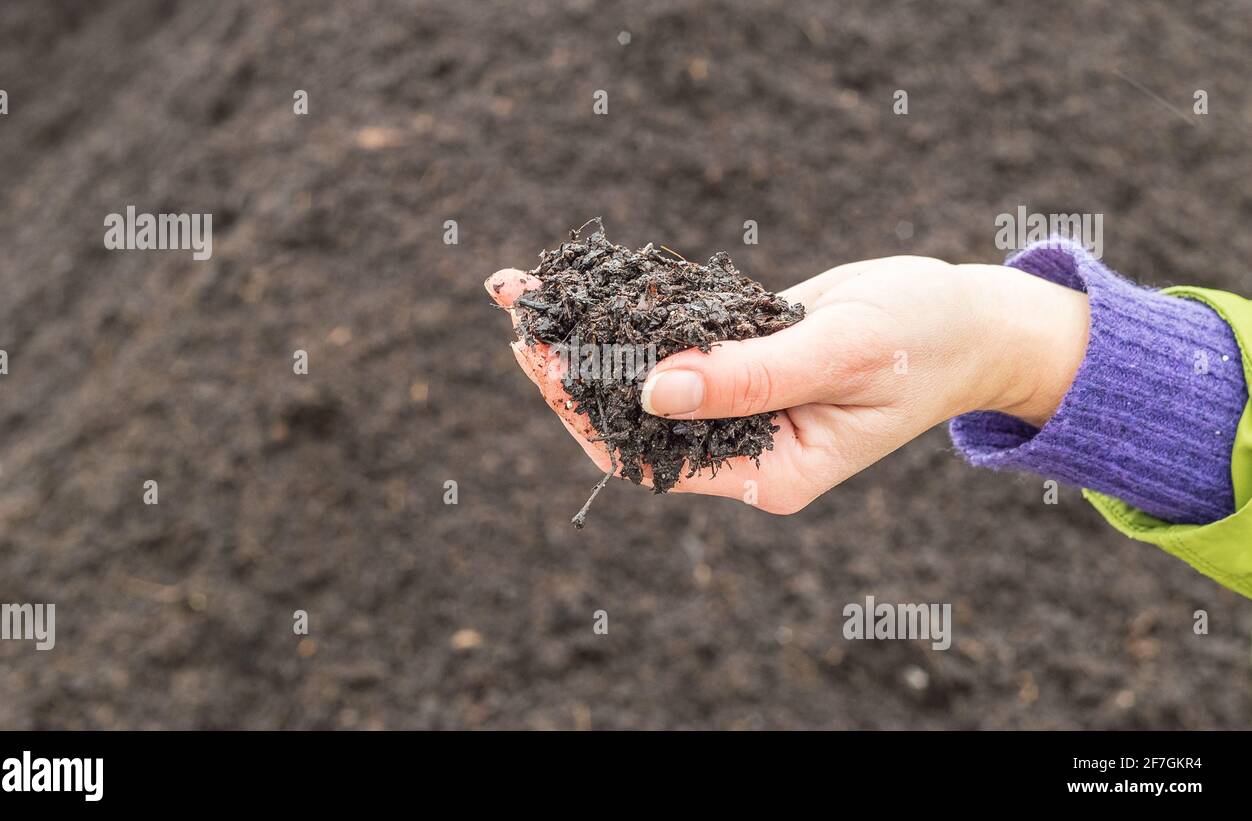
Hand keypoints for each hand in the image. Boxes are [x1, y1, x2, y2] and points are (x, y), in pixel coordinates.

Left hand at [486, 256, 1088, 513]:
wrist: (970, 317)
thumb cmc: (923, 341)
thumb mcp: (838, 355)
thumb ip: (747, 377)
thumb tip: (649, 391)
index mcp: (768, 474)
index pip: (652, 458)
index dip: (586, 413)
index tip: (541, 359)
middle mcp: (745, 447)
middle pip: (634, 417)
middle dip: (572, 368)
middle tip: (517, 310)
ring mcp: (741, 402)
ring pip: (646, 374)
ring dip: (591, 332)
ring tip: (526, 290)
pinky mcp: (743, 358)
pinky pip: (676, 339)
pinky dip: (632, 310)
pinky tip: (589, 279)